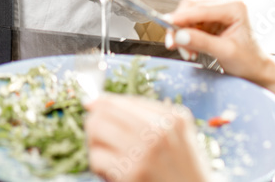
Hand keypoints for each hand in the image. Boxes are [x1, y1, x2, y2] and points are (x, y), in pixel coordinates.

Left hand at [86, 95, 209, 181]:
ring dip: (96, 145)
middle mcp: (159, 131)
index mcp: (172, 118)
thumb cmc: (183, 174)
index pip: (123, 100)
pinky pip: (96, 158)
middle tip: (99, 138)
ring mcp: (144, 152)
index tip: (91, 105)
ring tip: (109, 158)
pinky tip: (113, 175)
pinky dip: (99, 167)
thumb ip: (152, 117)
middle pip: (104, 111)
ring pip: (95, 130)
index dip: (102, 102)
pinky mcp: (130, 174)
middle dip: (95, 123)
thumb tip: (99, 102)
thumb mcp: (180, 137)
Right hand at [165, 0, 274, 85]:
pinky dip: (186, 38)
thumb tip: (179, 35)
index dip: (182, 16)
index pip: (201, 9)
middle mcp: (225, 5)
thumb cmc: (248, 61)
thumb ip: (202, 42)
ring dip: (182, 34)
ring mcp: (217, 13)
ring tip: (186, 52)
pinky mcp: (210, 22)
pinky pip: (190, 25)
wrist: (256, 71)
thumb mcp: (225, 52)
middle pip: (191, 8)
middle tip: (173, 44)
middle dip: (180, 27)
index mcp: (234, 7)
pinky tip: (190, 50)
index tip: (166, 23)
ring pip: (188, 17)